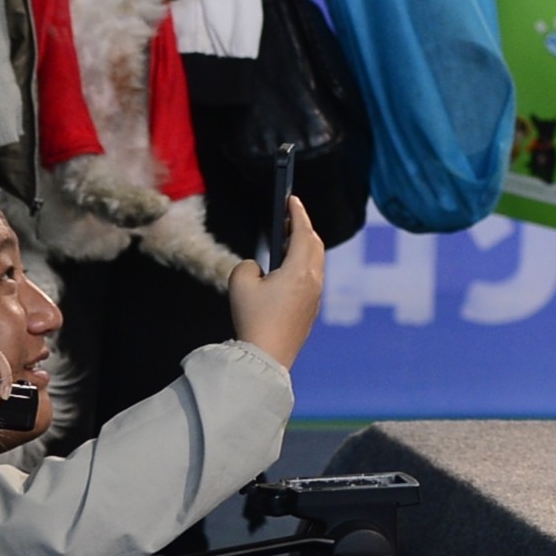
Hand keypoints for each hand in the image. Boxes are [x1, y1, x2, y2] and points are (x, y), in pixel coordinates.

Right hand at [227, 197, 325, 366]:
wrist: (268, 356)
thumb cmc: (254, 319)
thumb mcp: (240, 284)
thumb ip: (247, 266)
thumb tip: (258, 268)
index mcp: (300, 269)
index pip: (303, 232)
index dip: (297, 213)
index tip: (292, 198)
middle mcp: (314, 280)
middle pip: (315, 244)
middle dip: (303, 227)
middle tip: (288, 218)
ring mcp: (316, 295)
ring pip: (316, 261)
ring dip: (304, 246)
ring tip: (287, 240)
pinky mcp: (312, 309)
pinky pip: (312, 277)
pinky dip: (304, 263)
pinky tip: (289, 268)